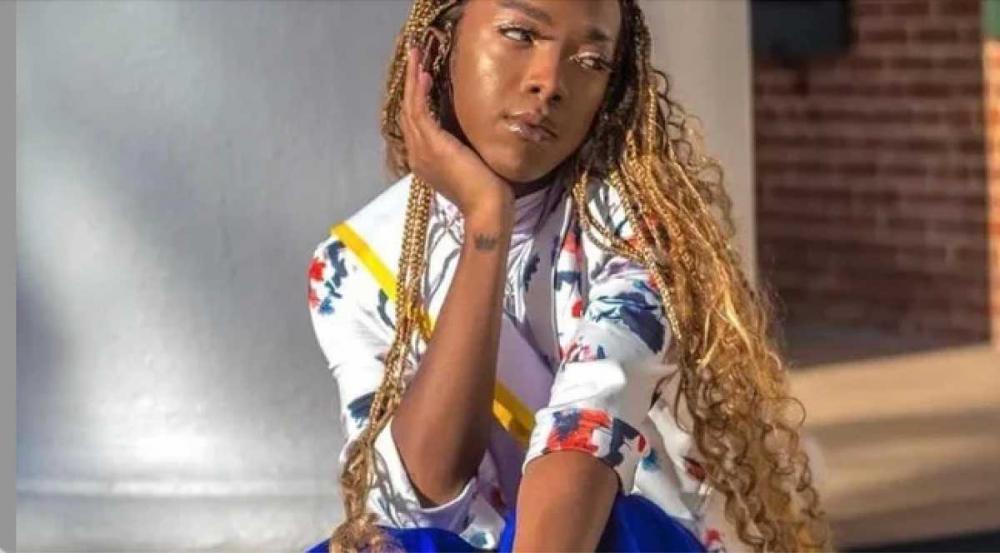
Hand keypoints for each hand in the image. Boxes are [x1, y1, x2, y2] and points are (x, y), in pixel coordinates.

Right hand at [400, 45, 513, 221]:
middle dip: (410, 83)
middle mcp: (418, 155)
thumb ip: (464, 148)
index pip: (415, 124)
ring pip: (410, 107)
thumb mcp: (471, 164)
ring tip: (416, 56)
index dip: (416, 98)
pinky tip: (425, 75)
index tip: (421, 76)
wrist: (486, 208)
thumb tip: (472, 131)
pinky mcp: (433, 145)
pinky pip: (420, 111)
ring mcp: (423, 150)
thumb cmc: (486, 191)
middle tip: (414, 57)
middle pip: (407, 111)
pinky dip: (420, 91)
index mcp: (425, 160)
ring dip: (413, 79)